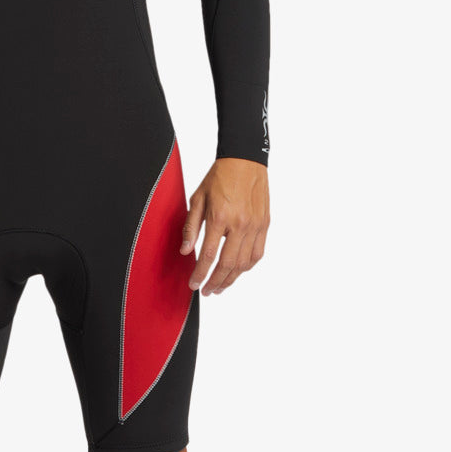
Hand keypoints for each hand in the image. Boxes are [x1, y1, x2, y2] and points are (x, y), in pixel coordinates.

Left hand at [181, 157, 269, 295]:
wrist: (245, 160)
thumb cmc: (219, 177)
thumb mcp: (198, 198)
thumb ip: (191, 227)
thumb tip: (185, 251)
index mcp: (219, 217)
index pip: (208, 255)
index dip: (200, 274)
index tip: (193, 285)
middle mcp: (240, 224)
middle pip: (228, 264)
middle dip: (215, 282)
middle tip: (206, 291)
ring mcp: (255, 225)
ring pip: (245, 263)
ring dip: (232, 278)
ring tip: (220, 286)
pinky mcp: (265, 224)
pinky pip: (258, 253)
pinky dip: (247, 266)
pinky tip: (238, 271)